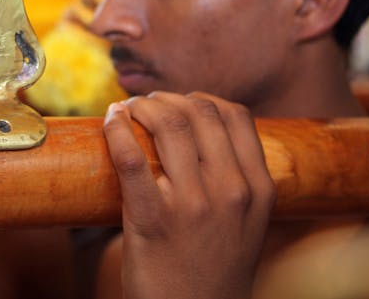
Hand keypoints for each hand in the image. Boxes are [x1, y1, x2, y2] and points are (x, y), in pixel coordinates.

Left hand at [103, 92, 274, 298]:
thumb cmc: (214, 270)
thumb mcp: (248, 224)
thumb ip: (238, 181)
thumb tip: (205, 133)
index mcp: (257, 189)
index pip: (235, 116)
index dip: (202, 100)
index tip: (180, 104)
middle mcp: (231, 191)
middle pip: (199, 112)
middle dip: (168, 99)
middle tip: (147, 105)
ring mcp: (192, 204)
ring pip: (168, 124)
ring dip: (141, 106)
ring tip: (128, 111)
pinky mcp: (152, 218)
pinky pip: (131, 157)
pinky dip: (116, 128)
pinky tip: (111, 120)